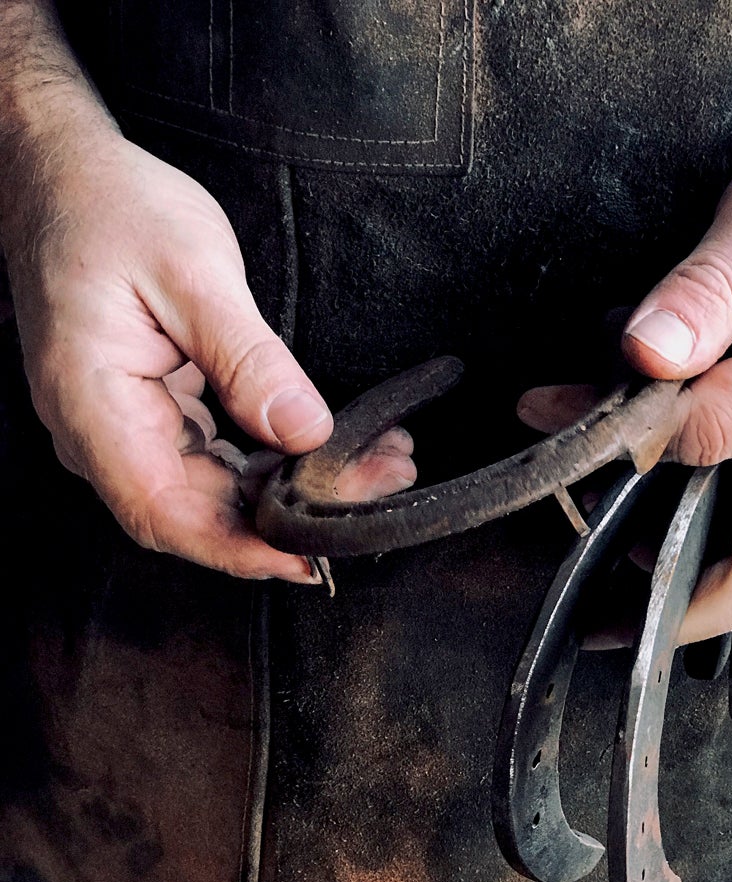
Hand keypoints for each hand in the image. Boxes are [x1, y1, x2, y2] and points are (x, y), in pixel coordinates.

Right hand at [4, 128, 414, 579]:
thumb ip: (247, 357)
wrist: (64, 179)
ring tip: (370, 468)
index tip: (310, 558)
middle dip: (290, 518)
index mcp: (93, 406)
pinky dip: (271, 463)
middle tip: (374, 491)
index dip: (241, 548)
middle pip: (199, 514)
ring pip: (213, 494)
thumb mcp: (190, 270)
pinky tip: (323, 450)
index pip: (166, 514)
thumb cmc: (109, 208)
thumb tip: (302, 428)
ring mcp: (125, 431)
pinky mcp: (151, 418)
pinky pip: (212, 463)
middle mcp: (102, 435)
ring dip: (290, 493)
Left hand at [519, 108, 731, 641]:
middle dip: (674, 605)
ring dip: (686, 579)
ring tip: (608, 550)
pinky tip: (655, 512)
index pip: (710, 435)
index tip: (553, 412)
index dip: (621, 434)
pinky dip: (712, 543)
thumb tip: (645, 352)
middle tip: (594, 616)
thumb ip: (707, 281)